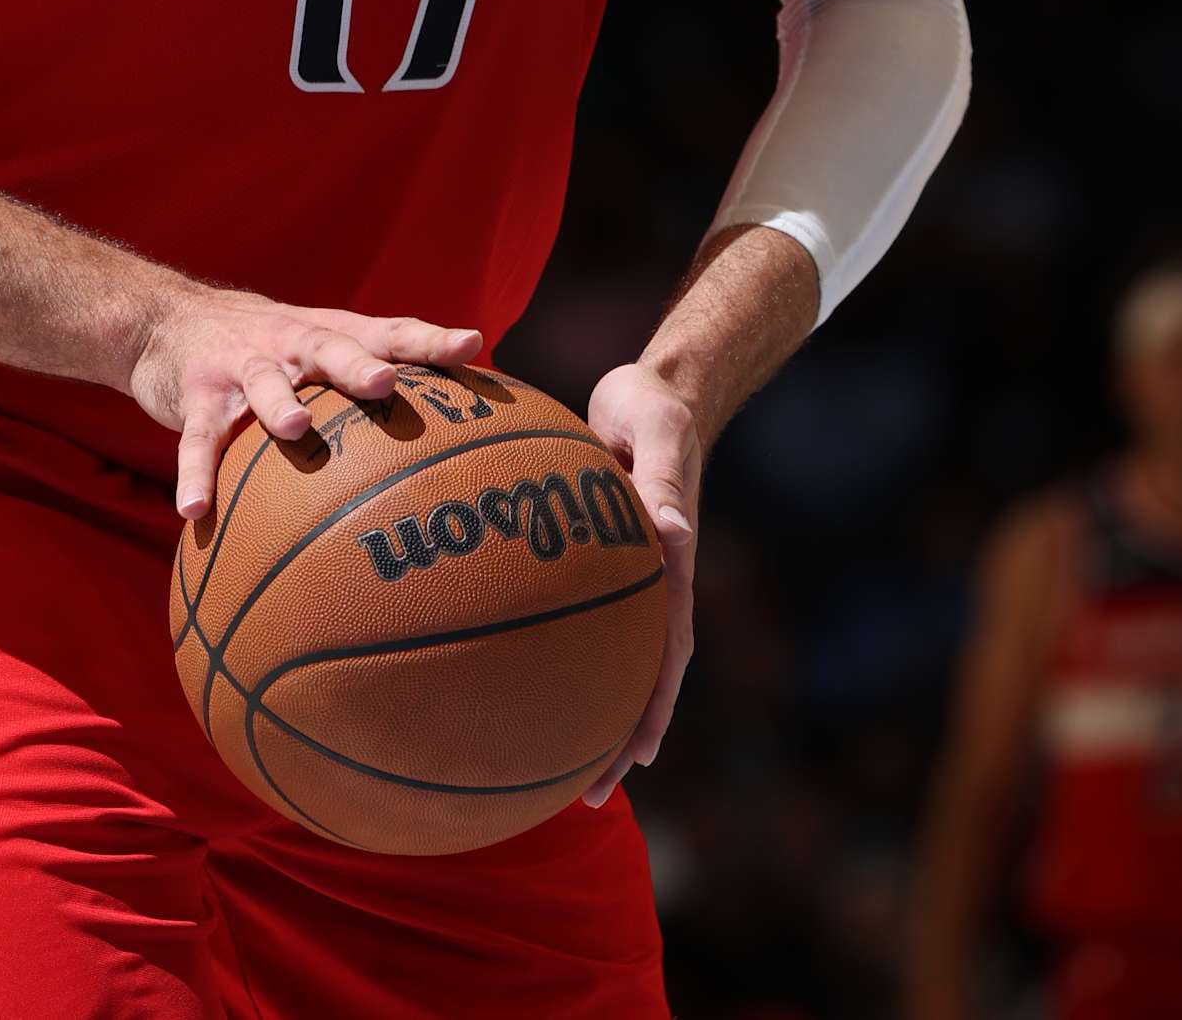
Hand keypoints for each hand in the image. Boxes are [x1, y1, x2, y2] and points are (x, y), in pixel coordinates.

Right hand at [129, 289, 484, 518]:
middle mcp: (289, 344)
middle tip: (385, 382)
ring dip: (279, 403)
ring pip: (263, 384)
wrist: (167, 319)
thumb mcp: (317, 348)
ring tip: (297, 428)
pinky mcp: (197, 395)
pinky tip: (196, 510)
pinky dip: (197, 473)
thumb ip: (369, 376)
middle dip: (357, 365)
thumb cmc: (268, 346)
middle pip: (329, 348)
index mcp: (328, 334)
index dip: (429, 340)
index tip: (472, 345)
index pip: (387, 332)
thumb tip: (450, 438)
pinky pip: (198, 439)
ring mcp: (241, 367)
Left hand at [579, 360, 701, 804]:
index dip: (652, 703)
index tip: (635, 755)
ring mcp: (628, 574)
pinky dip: (553, 652)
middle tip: (590, 794)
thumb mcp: (659, 430)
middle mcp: (654, 580)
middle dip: (619, 735)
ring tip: (550, 766)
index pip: (667, 646)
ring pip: (610, 656)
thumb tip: (671, 533)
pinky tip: (508, 677)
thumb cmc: (654, 405)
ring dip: (589, 709)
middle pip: (641, 673)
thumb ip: (663, 477)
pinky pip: (573, 616)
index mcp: (672, 562)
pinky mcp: (601, 558)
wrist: (652, 387)